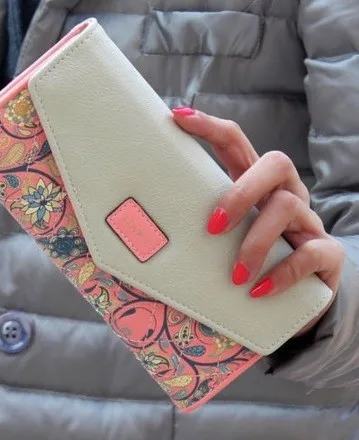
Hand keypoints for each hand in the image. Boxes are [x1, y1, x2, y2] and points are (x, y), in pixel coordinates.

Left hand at [172, 107, 343, 332]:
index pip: (235, 143)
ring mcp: (308, 221)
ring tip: (234, 276)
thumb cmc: (249, 259)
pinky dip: (282, 273)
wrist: (297, 296)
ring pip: (289, 207)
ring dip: (255, 243)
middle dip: (241, 191)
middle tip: (212, 227)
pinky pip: (312, 254)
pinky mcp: (326, 253)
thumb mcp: (223, 240)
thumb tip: (139, 237)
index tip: (177, 117)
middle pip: (274, 163)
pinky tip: (258, 291)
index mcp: (255, 185)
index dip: (210, 127)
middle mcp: (284, 193)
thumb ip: (197, 230)